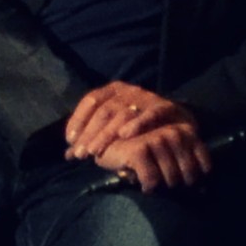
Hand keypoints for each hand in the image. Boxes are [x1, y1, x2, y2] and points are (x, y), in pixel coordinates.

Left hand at [65, 81, 207, 189]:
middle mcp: (129, 90)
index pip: (92, 100)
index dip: (79, 119)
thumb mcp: (114, 126)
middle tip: (81, 154)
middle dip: (90, 133)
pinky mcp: (166, 106)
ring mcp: (148, 97)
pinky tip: (124, 136)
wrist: (178, 120)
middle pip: (105, 110)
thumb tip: (67, 155)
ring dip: (107, 134)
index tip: (71, 140)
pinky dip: (137, 124)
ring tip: (95, 152)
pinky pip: (151, 113)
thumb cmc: (138, 126)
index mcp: (114, 90)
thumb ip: (92, 137)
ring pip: (123, 113)